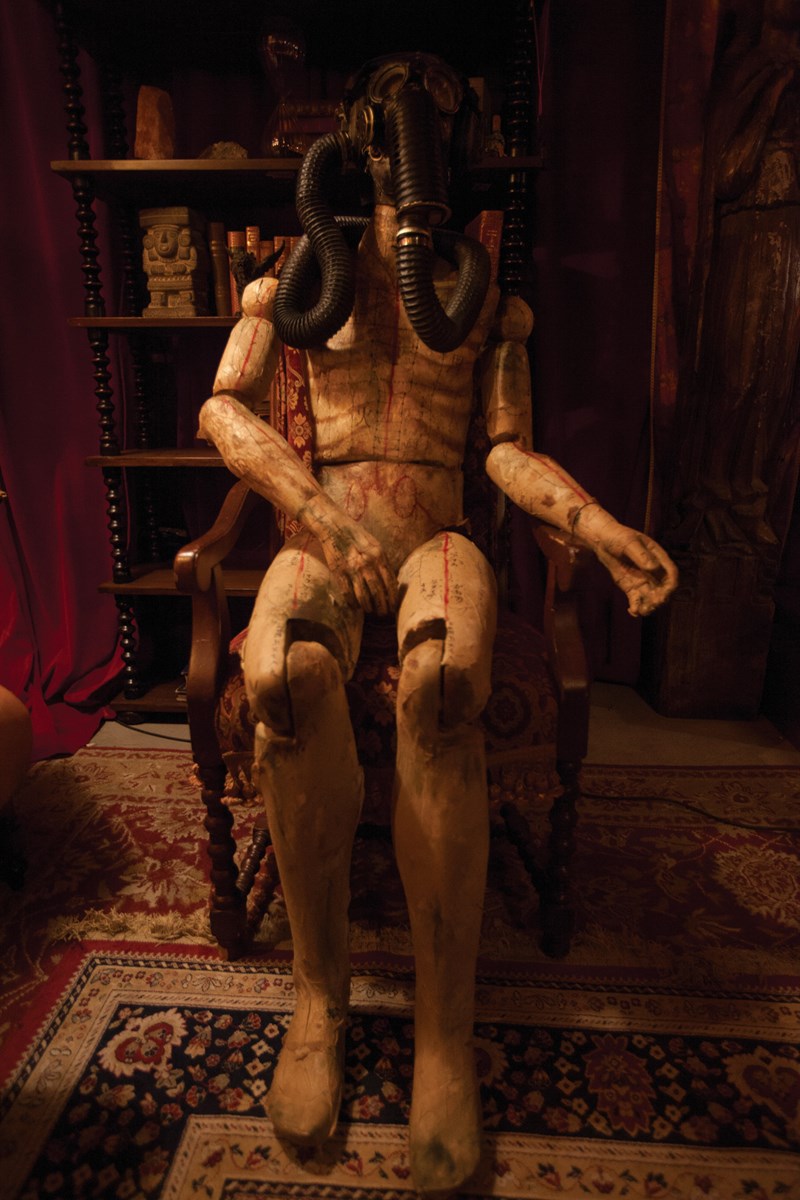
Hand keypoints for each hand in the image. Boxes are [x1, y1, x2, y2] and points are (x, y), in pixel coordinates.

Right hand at [299, 493, 398, 614]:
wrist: (334, 526)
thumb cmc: (357, 536)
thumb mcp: (375, 545)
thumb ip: (384, 562)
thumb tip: (393, 582)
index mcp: (379, 556)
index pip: (390, 583)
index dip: (392, 598)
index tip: (394, 606)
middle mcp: (367, 563)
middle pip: (378, 592)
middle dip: (382, 606)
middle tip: (383, 614)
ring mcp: (351, 569)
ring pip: (362, 596)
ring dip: (367, 607)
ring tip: (370, 611)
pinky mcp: (338, 572)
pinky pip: (347, 593)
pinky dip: (352, 602)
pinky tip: (355, 605)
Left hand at [575, 506, 677, 616]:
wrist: (603, 541)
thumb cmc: (618, 537)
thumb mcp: (628, 543)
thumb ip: (641, 555)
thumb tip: (653, 568)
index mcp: (658, 557)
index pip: (671, 573)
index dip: (671, 584)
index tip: (667, 592)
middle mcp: (654, 571)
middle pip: (664, 589)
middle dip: (661, 598)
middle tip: (654, 603)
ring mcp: (643, 580)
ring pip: (652, 597)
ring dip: (650, 606)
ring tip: (641, 610)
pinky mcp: (631, 588)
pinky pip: (637, 601)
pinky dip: (636, 608)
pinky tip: (632, 610)